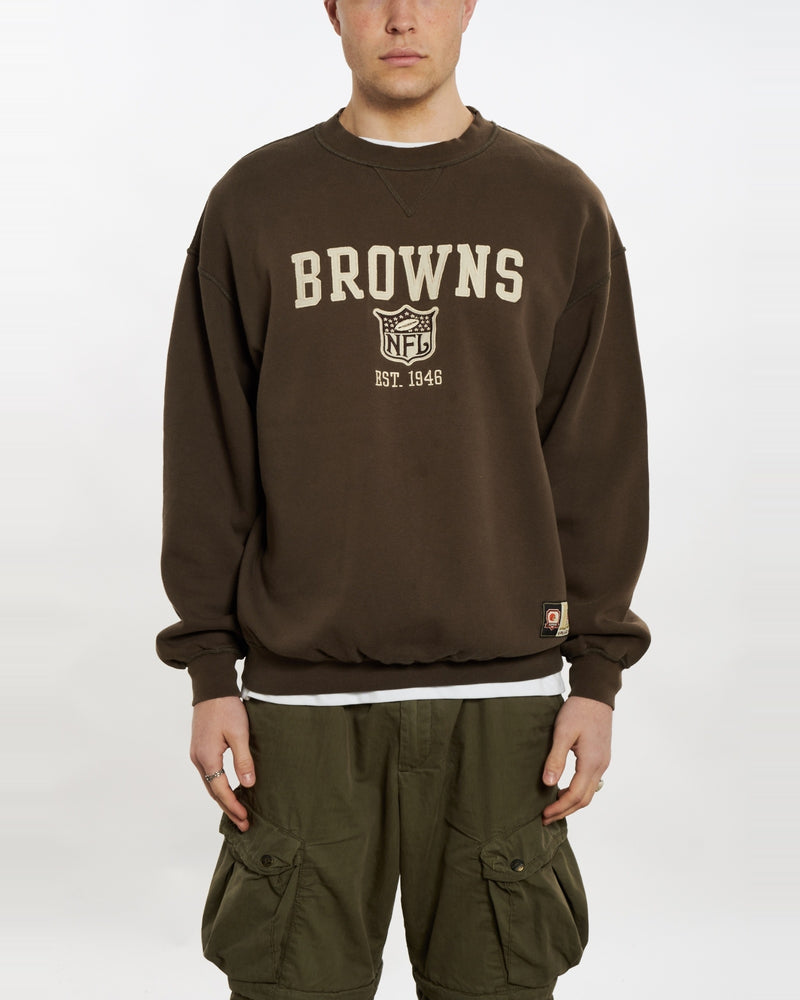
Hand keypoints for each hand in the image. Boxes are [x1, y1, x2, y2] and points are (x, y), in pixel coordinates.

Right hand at [190, 696, 255, 831]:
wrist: (211, 688)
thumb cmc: (226, 708)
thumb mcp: (239, 733)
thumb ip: (243, 760)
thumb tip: (248, 785)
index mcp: (207, 757)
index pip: (220, 790)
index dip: (233, 806)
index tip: (245, 819)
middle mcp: (198, 758)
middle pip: (212, 791)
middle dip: (227, 808)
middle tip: (243, 824)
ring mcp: (197, 753)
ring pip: (210, 783)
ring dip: (222, 798)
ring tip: (237, 812)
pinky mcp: (200, 748)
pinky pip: (209, 773)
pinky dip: (218, 786)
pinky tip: (228, 789)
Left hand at [541, 695, 611, 825]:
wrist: (596, 695)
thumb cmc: (578, 711)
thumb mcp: (563, 733)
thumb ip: (556, 758)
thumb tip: (548, 783)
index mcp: (591, 762)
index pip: (576, 795)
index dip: (559, 807)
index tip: (544, 814)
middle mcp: (600, 766)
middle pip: (584, 799)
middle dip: (565, 810)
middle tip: (546, 818)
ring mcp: (602, 762)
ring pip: (589, 792)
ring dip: (572, 803)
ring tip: (553, 807)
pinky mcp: (600, 757)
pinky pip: (590, 782)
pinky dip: (577, 792)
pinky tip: (564, 789)